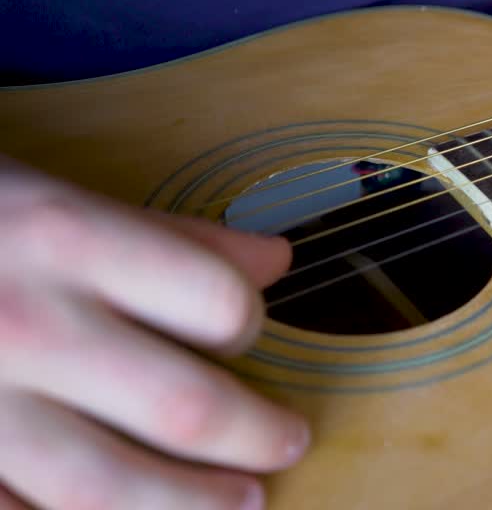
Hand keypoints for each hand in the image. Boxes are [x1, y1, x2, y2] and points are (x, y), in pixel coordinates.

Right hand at [0, 158, 307, 508]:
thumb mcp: (52, 193)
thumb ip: (167, 235)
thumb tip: (276, 263)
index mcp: (64, 240)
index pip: (213, 302)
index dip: (249, 323)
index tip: (246, 334)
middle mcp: (25, 324)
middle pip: (181, 405)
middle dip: (254, 435)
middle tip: (286, 444)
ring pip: (104, 488)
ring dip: (188, 506)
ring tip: (239, 506)